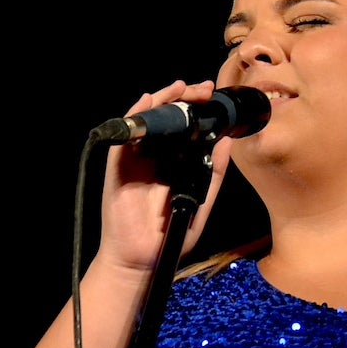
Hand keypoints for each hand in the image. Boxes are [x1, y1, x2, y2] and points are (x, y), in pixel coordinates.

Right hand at [96, 79, 236, 277]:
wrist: (143, 260)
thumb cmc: (171, 236)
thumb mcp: (201, 202)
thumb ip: (214, 173)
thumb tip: (227, 142)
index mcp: (174, 164)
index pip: (185, 128)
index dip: (196, 110)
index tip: (212, 96)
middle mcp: (155, 158)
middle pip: (167, 119)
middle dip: (183, 99)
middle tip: (200, 88)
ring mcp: (135, 161)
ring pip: (147, 122)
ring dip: (161, 101)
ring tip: (179, 88)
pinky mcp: (119, 168)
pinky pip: (124, 138)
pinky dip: (135, 118)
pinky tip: (147, 102)